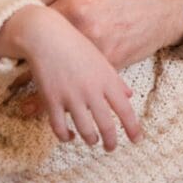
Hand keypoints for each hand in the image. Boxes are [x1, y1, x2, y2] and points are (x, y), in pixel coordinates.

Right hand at [0, 4, 140, 150]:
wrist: (46, 35)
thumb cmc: (75, 45)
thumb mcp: (100, 59)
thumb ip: (116, 80)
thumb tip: (129, 96)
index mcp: (106, 79)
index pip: (125, 110)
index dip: (133, 128)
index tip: (137, 140)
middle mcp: (91, 90)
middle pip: (107, 126)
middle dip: (111, 142)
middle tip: (111, 147)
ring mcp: (71, 96)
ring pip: (86, 131)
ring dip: (91, 140)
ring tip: (92, 141)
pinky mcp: (52, 100)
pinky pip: (60, 129)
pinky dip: (66, 137)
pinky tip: (69, 136)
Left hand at [26, 0, 182, 69]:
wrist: (164, 4)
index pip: (22, 0)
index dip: (13, 11)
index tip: (11, 19)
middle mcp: (76, 11)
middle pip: (30, 31)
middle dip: (20, 38)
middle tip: (11, 43)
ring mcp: (90, 39)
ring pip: (46, 57)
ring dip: (33, 62)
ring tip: (23, 65)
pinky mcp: (103, 62)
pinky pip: (70, 77)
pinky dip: (55, 84)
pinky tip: (41, 90)